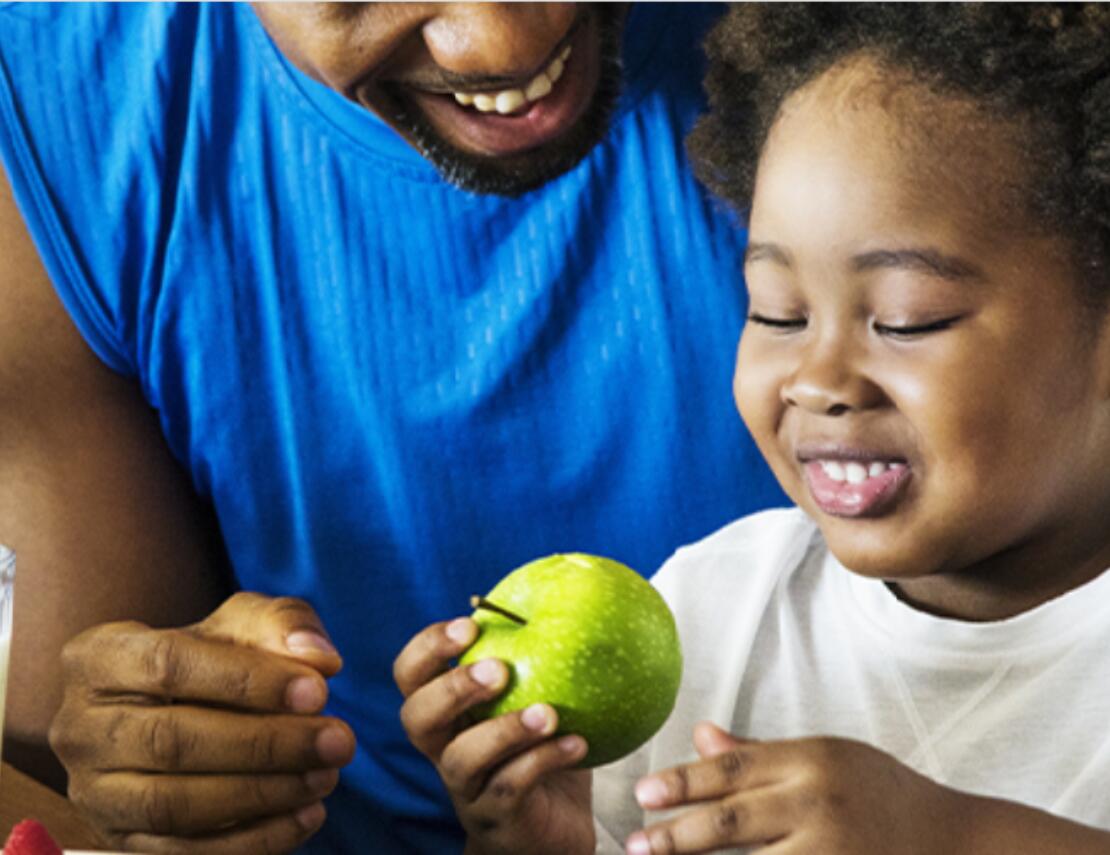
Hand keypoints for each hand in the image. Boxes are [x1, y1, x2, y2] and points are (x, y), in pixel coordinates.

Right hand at [49, 592, 356, 853]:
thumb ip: (284, 626)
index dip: (248, 681)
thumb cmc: (212, 656)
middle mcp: (81, 728)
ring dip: (262, 795)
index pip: (170, 665)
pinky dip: (251, 841)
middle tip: (339, 741)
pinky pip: (182, 854)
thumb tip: (319, 659)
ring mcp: (94, 792)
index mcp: (99, 657)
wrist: (172, 709)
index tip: (319, 690)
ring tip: (326, 777)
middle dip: (267, 744)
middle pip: (173, 741)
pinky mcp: (118, 841)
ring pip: (174, 805)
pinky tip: (306, 815)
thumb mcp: (244, 623)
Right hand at [394, 617, 593, 854]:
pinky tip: (578, 743)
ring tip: (549, 711)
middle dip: (452, 688)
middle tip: (499, 669)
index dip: (428, 648)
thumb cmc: (544, 755)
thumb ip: (542, 657)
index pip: (411, 675)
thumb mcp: (540, 699)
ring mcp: (466, 789)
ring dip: (504, 730)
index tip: (470, 624)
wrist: (552, 835)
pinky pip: (510, 788)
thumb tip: (574, 588)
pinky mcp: (495, 820)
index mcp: (447, 713)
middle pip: (416, 717)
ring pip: (462, 758)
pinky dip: (543, 761)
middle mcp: (445, 750)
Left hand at [624, 722, 961, 854]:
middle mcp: (819, 803)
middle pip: (732, 823)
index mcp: (812, 760)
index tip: (643, 793)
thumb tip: (700, 736)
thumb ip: (759, 754)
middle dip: (676, 836)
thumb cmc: (881, 793)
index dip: (684, 781)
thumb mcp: (825, 759)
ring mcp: (833, 851)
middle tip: (635, 844)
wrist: (957, 841)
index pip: (733, 769)